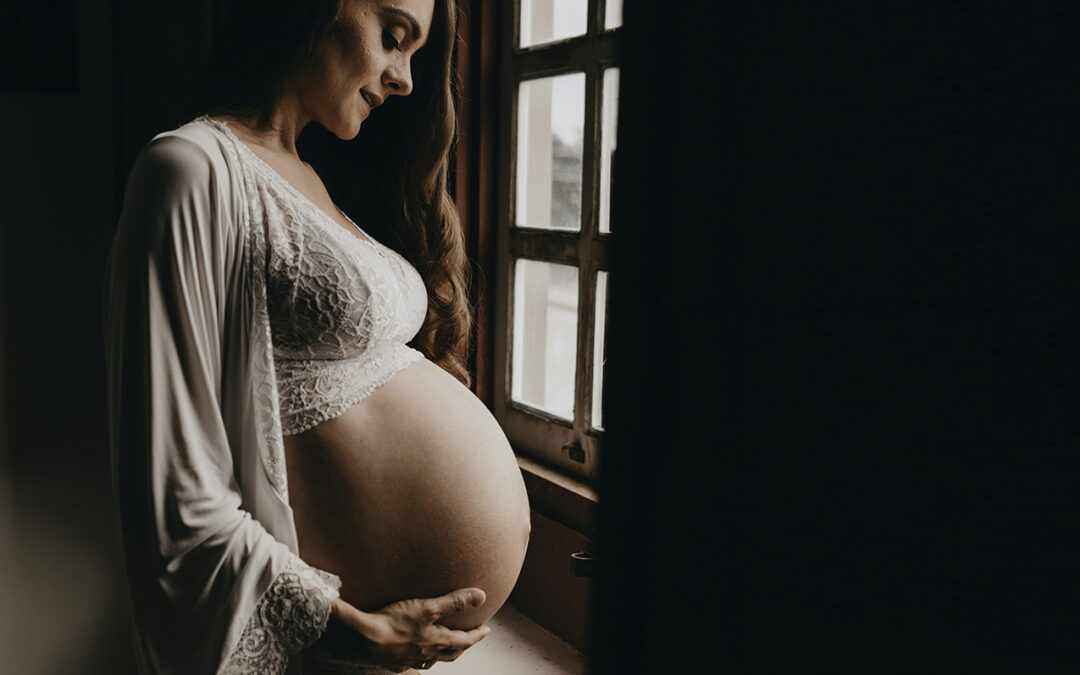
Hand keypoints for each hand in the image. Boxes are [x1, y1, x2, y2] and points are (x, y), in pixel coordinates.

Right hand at [320, 588, 492, 671]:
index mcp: (437, 641)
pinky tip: (411, 654)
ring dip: (440, 653)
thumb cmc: (394, 623)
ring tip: (442, 647)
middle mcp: (425, 653)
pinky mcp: (391, 661)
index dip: (477, 635)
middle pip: (449, 652)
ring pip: (430, 659)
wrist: (361, 640)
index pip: (464, 640)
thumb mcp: (427, 607)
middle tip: (469, 639)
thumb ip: (454, 602)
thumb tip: (482, 596)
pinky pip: (408, 662)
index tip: (486, 630)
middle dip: (462, 645)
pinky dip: (416, 658)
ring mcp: (407, 659)